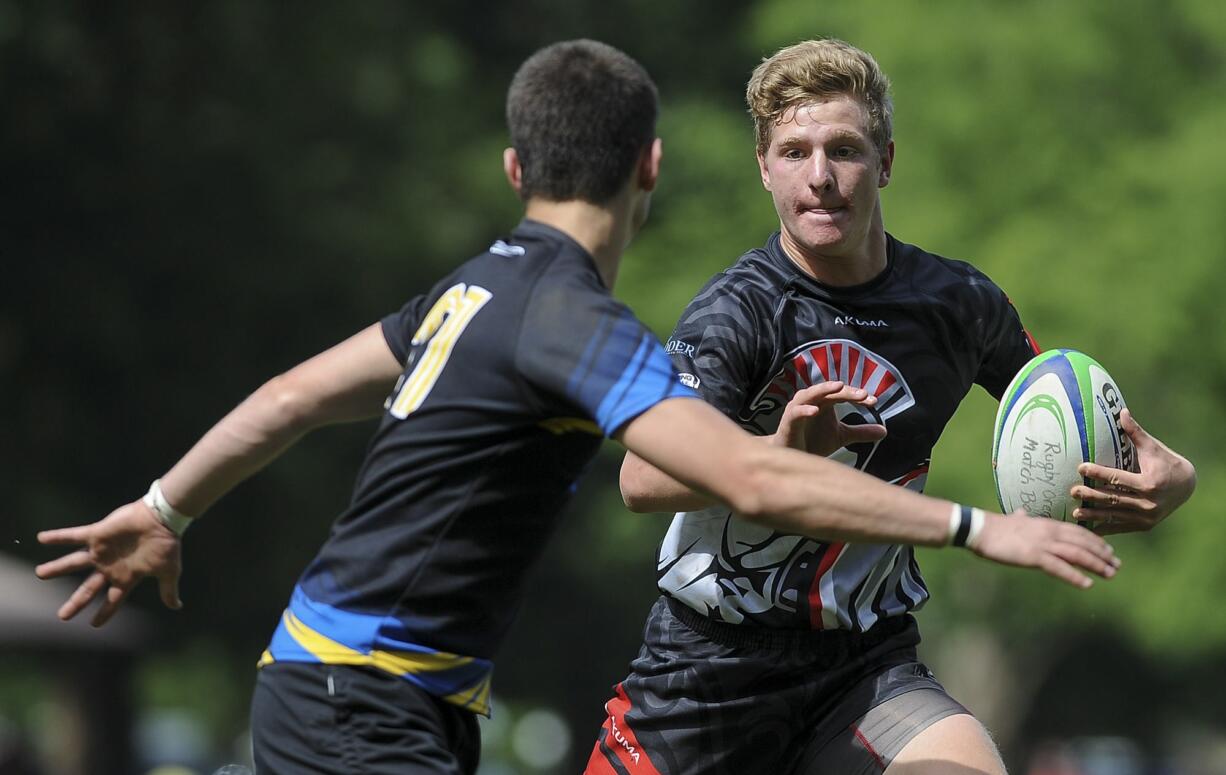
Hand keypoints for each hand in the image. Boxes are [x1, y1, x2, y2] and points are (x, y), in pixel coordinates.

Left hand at [36, 500, 183, 626]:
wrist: (163, 519)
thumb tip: (177, 606)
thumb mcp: (169, 571)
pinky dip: (58, 537)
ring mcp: (102, 551)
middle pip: (88, 589)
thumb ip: (168, 589)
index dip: (104, 613)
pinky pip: (73, 537)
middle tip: (63, 616)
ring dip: (56, 568)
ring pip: (74, 563)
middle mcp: (110, 567)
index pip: (113, 600)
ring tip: (40, 574)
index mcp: (127, 577)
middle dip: (76, 602)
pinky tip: (41, 538)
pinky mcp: (97, 534)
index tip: (93, 625)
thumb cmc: (166, 545)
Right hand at [770, 381, 887, 455]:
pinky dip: (805, 410)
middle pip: (830, 390)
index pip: (843, 393)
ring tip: (839, 387)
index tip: (874, 402)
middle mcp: (812, 401)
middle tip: (863, 394)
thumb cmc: (813, 441)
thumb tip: (885, 431)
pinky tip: (815, 411)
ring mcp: (799, 409)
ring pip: (811, 393)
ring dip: (824, 388)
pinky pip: (796, 412)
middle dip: (847, 391)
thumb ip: (860, 432)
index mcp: (825, 402)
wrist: (792, 457)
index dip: (858, 396)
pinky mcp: (788, 421)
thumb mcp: (841, 436)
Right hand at [972, 510, 1120, 588]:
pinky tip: (1087, 584)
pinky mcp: (1034, 556)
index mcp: (1046, 524)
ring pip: (1077, 554)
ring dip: (1096, 565)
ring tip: (1110, 574)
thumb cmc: (994, 527)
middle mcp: (1049, 532)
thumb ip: (1021, 517)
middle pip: (1083, 543)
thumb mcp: (1013, 520)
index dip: (1096, 542)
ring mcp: (1043, 544)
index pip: (1078, 532)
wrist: (979, 529)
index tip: (1109, 551)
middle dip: (1103, 555)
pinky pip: (1060, 568)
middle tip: (1117, 565)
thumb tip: (1021, 513)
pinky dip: (1075, 576)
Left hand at [1069, 409, 1195, 534]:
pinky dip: (1104, 527)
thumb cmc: (1166, 463)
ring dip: (1094, 515)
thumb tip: (1121, 411)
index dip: (1098, 473)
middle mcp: (1148, 502)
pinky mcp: (1144, 525)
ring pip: (1115, 515)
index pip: (1118, 477)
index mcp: (1150, 482)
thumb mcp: (1153, 448)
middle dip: (1092, 495)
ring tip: (1075, 512)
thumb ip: (1135, 433)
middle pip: (1114, 498)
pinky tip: (1087, 527)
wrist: (1187, 486)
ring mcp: (1146, 517)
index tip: (1081, 467)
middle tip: (1072, 490)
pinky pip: (1120, 527)